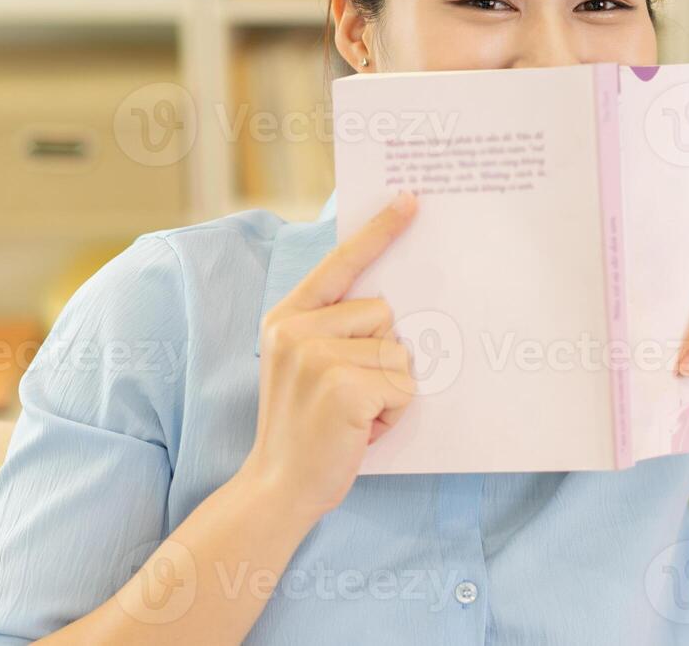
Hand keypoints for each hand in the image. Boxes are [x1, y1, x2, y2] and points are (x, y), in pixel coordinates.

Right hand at [239, 190, 418, 524]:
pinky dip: (394, 412)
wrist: (277, 488)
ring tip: (355, 415)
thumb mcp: (305, 366)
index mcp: (288, 316)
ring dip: (391, 389)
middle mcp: (297, 329)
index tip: (412, 199)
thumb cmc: (305, 429)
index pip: (341, 262)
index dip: (379, 231)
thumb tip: (392, 307)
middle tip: (351, 396)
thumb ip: (334, 331)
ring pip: (399, 351)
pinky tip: (361, 430)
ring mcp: (317, 356)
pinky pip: (403, 384)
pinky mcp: (343, 386)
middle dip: (383, 357)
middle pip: (384, 313)